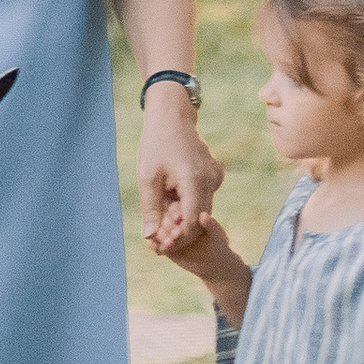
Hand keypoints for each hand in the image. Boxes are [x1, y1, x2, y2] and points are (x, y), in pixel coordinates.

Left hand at [139, 97, 222, 253]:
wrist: (172, 116)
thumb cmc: (156, 144)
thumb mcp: (148, 177)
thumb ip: (150, 208)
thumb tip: (149, 236)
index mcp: (195, 181)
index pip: (190, 223)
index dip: (176, 238)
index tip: (160, 247)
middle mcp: (211, 180)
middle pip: (198, 218)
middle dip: (178, 232)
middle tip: (158, 242)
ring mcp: (215, 176)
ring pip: (201, 208)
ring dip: (183, 219)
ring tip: (161, 226)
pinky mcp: (214, 174)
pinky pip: (203, 197)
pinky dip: (189, 205)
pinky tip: (171, 206)